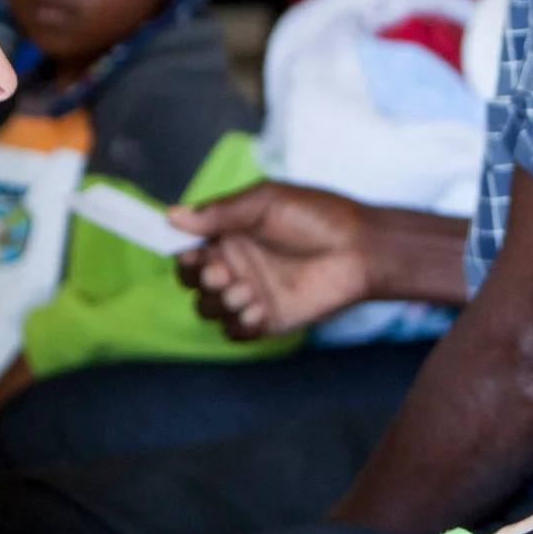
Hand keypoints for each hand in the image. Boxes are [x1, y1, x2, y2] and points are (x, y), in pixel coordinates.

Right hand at [170, 183, 372, 337]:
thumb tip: (173, 215)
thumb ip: (221, 211)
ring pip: (208, 308)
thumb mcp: (265, 202)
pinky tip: (257, 311)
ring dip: (219, 302)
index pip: (188, 249)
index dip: (183, 254)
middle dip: (200, 279)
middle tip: (222, 273)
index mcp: (229, 233)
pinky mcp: (266, 319)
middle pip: (192, 281)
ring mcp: (249, 293)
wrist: (359, 250)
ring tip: (246, 291)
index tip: (192, 253)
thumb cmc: (316, 216)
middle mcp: (234, 264)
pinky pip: (234, 332)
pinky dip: (238, 325)